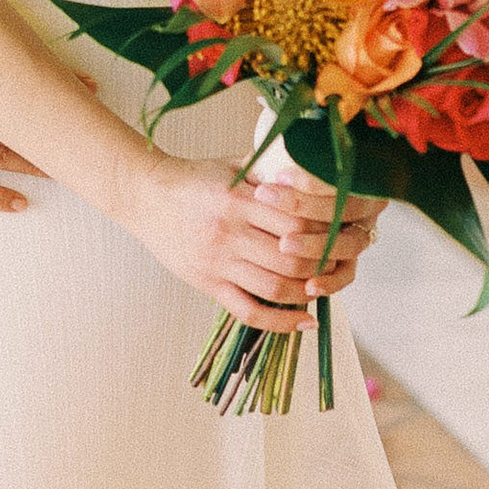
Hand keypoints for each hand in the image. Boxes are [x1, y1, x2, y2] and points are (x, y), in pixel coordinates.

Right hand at [128, 158, 365, 332]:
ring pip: (276, 288)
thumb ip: (272, 171)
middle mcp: (230, 232)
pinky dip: (280, 322)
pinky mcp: (206, 283)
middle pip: (293, 258)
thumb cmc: (193, 179)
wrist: (144, 195)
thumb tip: (315, 176)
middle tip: (341, 265)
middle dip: (324, 265)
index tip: (344, 234)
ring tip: (324, 290)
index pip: (298, 221)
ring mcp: (218, 262)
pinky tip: (302, 322)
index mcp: (240, 198)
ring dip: (308, 294)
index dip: (326, 231)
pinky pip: (249, 311)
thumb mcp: (234, 165)